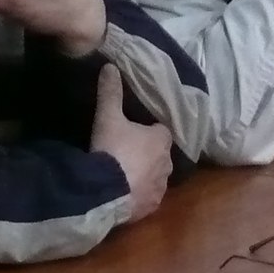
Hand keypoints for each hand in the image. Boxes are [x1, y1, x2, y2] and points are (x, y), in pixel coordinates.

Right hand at [90, 62, 172, 218]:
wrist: (105, 192)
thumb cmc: (112, 150)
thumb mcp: (108, 117)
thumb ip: (110, 92)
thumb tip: (110, 65)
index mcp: (162, 140)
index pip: (161, 130)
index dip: (148, 130)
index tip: (133, 131)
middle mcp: (167, 164)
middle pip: (160, 154)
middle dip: (147, 153)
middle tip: (125, 152)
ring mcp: (160, 187)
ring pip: (156, 177)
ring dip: (144, 175)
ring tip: (123, 175)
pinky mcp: (151, 207)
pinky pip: (147, 197)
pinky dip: (139, 195)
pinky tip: (123, 193)